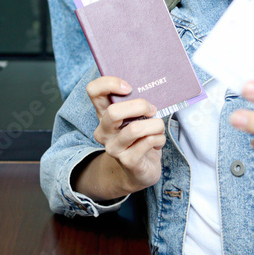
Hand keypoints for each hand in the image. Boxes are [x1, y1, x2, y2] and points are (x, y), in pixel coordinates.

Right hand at [85, 76, 165, 194]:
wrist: (140, 170)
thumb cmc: (140, 137)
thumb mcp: (135, 117)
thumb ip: (136, 103)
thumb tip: (151, 89)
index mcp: (104, 114)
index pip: (93, 91)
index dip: (109, 83)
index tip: (129, 87)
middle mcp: (104, 131)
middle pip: (113, 112)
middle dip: (139, 106)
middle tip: (152, 109)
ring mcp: (114, 147)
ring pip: (135, 129)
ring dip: (155, 124)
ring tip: (159, 126)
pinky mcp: (128, 160)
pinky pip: (148, 142)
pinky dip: (159, 138)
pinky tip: (158, 141)